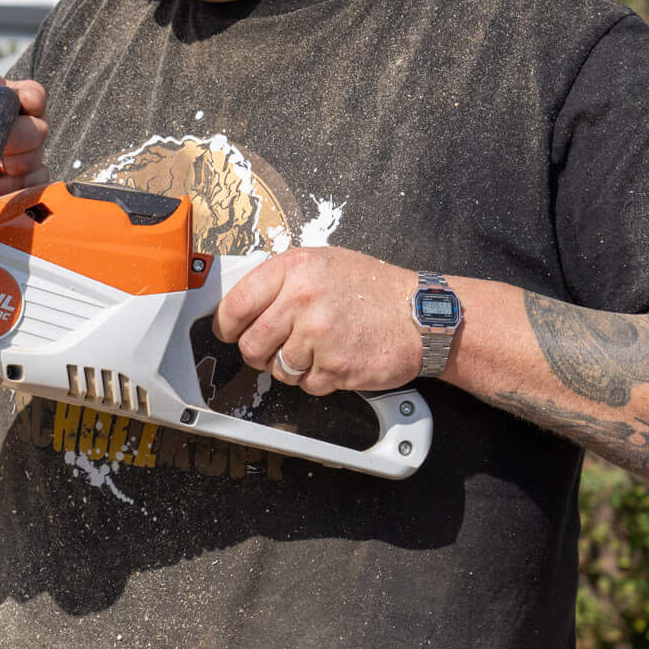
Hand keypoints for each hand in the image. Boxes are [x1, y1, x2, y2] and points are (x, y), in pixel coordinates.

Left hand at [213, 247, 422, 395]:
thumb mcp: (322, 263)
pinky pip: (306, 385)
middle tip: (274, 347)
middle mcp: (301, 300)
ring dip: (291, 367)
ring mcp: (318, 336)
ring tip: (317, 349)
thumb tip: (240, 305)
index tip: (229, 332)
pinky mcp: (335, 367)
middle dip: (257, 352)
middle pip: (250, 345)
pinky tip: (335, 359)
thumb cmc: (372, 289)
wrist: (422, 315)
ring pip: (277, 369)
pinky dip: (317, 379)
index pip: (234, 305)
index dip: (227, 325)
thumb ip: (280, 281)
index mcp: (293, 269)